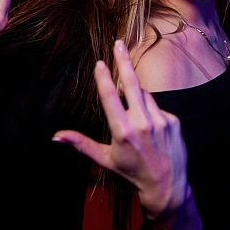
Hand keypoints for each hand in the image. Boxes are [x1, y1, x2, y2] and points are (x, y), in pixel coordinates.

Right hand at [53, 41, 202, 229]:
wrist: (166, 186)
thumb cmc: (131, 172)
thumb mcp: (105, 160)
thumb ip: (81, 144)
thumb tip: (55, 136)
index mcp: (123, 132)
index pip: (111, 98)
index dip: (104, 78)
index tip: (100, 63)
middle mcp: (143, 123)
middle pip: (132, 84)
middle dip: (124, 62)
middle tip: (118, 43)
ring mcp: (161, 121)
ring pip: (144, 96)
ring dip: (136, 96)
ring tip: (132, 115)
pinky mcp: (173, 121)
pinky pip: (157, 106)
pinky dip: (149, 109)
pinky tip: (149, 127)